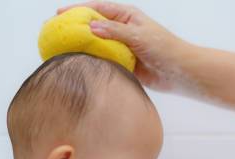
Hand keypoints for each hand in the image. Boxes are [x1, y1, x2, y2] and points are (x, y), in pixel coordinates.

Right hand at [58, 1, 194, 90]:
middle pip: (94, 27)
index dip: (78, 9)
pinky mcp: (123, 64)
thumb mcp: (138, 35)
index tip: (59, 13)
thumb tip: (90, 27)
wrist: (179, 72)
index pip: (97, 9)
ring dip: (82, 47)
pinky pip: (104, 61)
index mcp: (126, 16)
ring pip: (97, 45)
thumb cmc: (163, 48)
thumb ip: (114, 31)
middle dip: (75, 28)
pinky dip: (93, 63)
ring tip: (61, 51)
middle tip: (55, 32)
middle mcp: (122, 30)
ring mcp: (121, 47)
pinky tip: (78, 66)